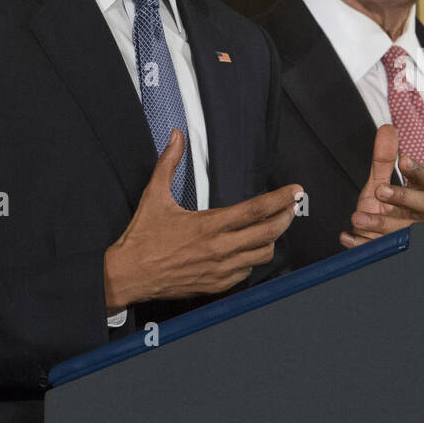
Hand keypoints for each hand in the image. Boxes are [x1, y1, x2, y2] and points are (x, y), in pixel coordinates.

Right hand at [103, 130, 301, 309]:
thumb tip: (176, 137)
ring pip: (262, 255)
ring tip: (272, 226)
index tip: (295, 191)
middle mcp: (219, 249)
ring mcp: (220, 270)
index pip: (255, 210)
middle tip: (292, 206)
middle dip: (285, 218)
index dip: (280, 199)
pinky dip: (252, 258)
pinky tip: (249, 248)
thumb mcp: (154, 195)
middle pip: (268, 234)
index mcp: (209, 225)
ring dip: (271, 239)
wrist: (128, 275)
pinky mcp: (216, 285)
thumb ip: (168, 163)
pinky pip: (246, 272)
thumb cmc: (142, 238)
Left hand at [339, 123, 423, 249]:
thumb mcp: (382, 184)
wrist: (380, 244)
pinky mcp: (395, 255)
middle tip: (380, 189)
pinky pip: (381, 251)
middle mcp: (418, 217)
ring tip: (357, 217)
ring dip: (379, 223)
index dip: (415, 171)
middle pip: (421, 205)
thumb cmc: (388, 212)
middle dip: (402, 197)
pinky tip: (349, 237)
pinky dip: (362, 244)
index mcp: (417, 197)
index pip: (423, 181)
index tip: (404, 160)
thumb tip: (388, 130)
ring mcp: (409, 238)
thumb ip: (384, 160)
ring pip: (402, 231)